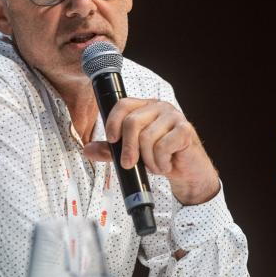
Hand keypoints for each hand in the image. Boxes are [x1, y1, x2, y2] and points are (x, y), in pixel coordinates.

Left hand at [83, 98, 219, 204]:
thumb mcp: (133, 153)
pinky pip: (162, 147)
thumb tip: (88, 150)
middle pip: (133, 122)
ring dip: (148, 159)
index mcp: (145, 107)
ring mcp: (174, 117)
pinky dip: (160, 162)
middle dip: (128, 148)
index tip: (111, 140)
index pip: (123, 104)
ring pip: (147, 137)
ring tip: (154, 165)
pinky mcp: (185, 130)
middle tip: (129, 164)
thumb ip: (111, 150)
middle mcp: (160, 107)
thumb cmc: (161, 157)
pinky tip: (166, 165)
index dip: (113, 121)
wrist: (188, 171)